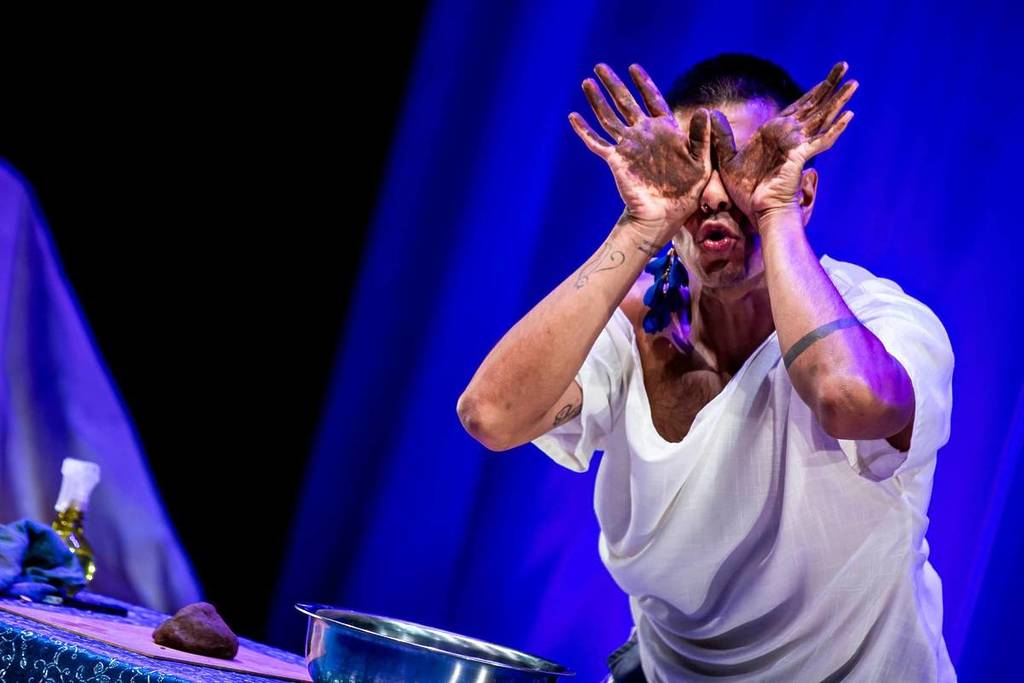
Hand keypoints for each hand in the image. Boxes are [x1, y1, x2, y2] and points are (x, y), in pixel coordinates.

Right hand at [568, 62, 711, 245]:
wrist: (664, 215)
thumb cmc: (686, 193)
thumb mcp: (701, 162)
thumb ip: (701, 137)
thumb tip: (705, 110)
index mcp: (665, 131)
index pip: (652, 99)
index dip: (643, 83)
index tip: (633, 68)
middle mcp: (644, 134)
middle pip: (625, 103)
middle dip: (613, 84)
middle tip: (600, 66)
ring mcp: (628, 146)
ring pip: (608, 117)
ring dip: (597, 100)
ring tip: (587, 83)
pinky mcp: (616, 160)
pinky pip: (597, 142)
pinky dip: (585, 130)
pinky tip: (574, 117)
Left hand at [710, 61, 857, 225]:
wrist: (758, 210)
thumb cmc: (746, 191)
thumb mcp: (727, 159)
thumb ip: (722, 136)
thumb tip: (711, 114)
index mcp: (775, 133)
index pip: (798, 106)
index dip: (812, 91)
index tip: (826, 78)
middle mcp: (790, 135)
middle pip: (814, 105)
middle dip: (830, 86)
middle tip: (844, 66)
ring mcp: (798, 145)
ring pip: (822, 117)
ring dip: (838, 100)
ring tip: (854, 84)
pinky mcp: (801, 156)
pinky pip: (821, 140)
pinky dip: (835, 129)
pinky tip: (848, 116)